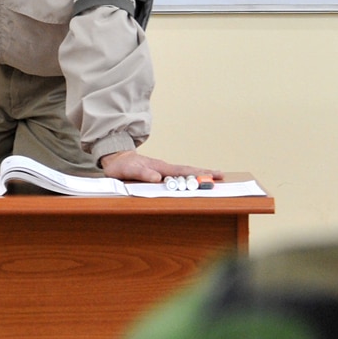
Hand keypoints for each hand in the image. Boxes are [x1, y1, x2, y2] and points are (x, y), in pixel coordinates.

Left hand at [97, 150, 221, 182]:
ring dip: (199, 175)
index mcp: (160, 167)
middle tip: (221, 176)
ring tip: (213, 177)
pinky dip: (189, 177)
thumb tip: (158, 178)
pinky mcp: (160, 173)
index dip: (197, 174)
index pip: (182, 171)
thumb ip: (143, 174)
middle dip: (205, 173)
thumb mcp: (129, 170)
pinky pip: (177, 175)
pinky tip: (194, 180)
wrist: (116, 158)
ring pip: (185, 172)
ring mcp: (163, 170)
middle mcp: (164, 168)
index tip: (211, 175)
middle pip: (188, 170)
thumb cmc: (122, 165)